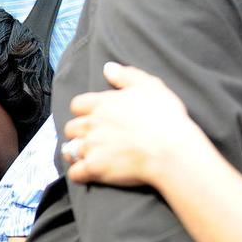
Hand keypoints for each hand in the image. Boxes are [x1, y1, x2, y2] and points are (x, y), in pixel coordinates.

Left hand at [63, 63, 213, 187]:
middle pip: (71, 128)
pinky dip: (79, 174)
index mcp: (101, 104)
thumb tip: (107, 67)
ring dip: (76, 153)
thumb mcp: (150, 86)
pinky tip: (87, 174)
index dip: (84, 112)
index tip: (93, 117)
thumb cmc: (165, 118)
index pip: (77, 105)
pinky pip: (75, 173)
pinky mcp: (94, 168)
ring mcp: (90, 147)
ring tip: (86, 156)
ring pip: (70, 150)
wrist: (171, 150)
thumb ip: (126, 75)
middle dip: (78, 133)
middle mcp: (91, 124)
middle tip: (91, 138)